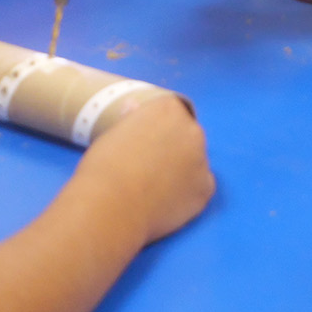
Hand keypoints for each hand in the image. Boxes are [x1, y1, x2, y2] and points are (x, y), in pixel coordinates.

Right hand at [73, 96, 212, 244]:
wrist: (111, 204)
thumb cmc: (104, 165)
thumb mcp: (115, 131)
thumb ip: (133, 118)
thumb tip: (134, 106)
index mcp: (168, 109)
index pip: (170, 113)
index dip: (157, 129)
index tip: (144, 144)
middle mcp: (192, 129)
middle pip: (187, 135)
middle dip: (173, 147)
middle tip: (149, 166)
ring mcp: (202, 160)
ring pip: (195, 162)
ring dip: (181, 170)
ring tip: (155, 188)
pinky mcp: (206, 189)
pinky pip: (199, 188)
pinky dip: (187, 194)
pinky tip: (166, 202)